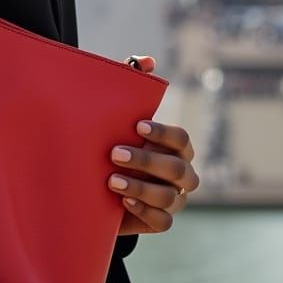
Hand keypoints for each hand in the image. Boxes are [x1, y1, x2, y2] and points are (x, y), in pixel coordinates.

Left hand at [106, 55, 198, 234]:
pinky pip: (163, 221)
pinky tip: (124, 202)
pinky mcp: (160, 220)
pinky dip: (145, 211)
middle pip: (177, 169)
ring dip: (141, 187)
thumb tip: (147, 60)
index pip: (181, 139)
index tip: (137, 125)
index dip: (163, 132)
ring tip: (112, 181)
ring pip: (169, 196)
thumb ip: (132, 82)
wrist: (100, 181)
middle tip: (114, 153)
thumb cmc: (116, 139)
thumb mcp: (119, 112)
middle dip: (147, 161)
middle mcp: (181, 173)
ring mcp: (174, 198)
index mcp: (176, 146)